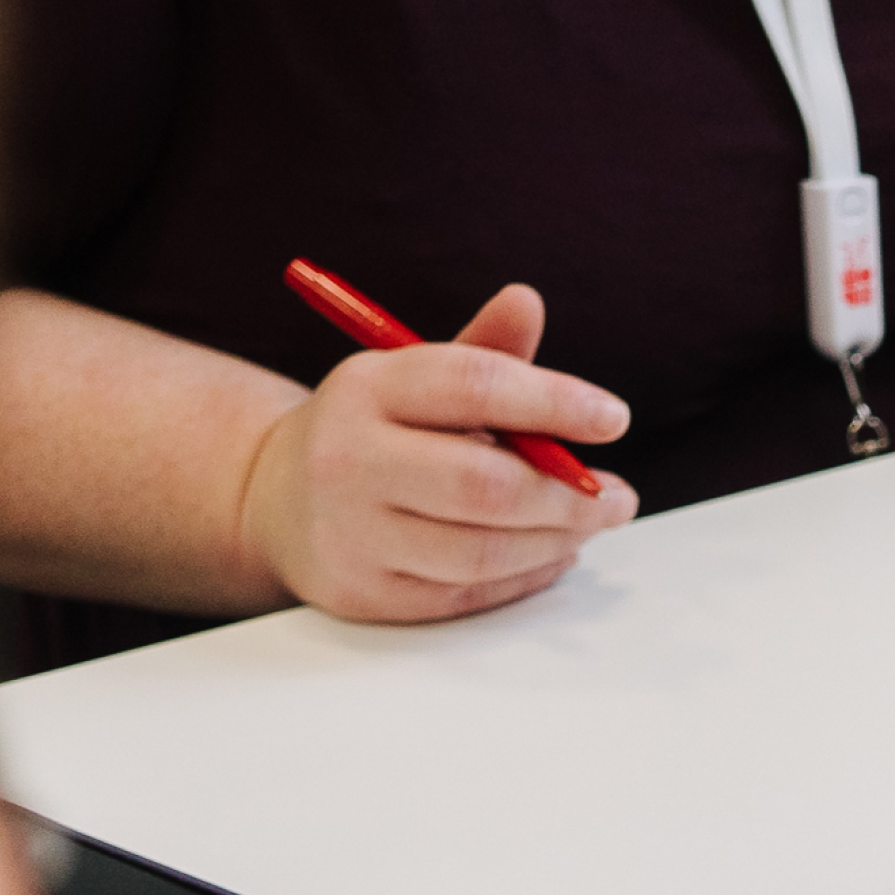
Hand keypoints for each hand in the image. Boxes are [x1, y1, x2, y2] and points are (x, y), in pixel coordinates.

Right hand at [239, 284, 636, 622]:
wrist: (275, 500)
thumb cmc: (374, 432)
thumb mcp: (414, 379)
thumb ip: (482, 352)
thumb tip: (527, 301)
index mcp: (366, 388)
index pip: (474, 385)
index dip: (555, 401)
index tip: (614, 419)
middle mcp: (348, 459)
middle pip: (484, 484)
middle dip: (569, 495)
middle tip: (619, 498)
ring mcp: (351, 534)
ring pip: (482, 550)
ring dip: (556, 540)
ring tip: (591, 523)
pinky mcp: (365, 594)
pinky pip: (467, 594)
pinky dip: (525, 575)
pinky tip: (553, 553)